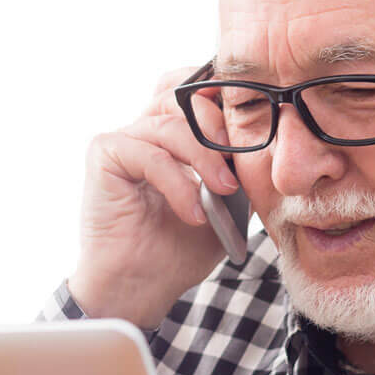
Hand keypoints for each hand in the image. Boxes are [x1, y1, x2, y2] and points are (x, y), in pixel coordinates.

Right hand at [68, 66, 245, 328]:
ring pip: (172, 125)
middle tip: (243, 158)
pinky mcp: (104, 155)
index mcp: (171, 133)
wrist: (142, 285)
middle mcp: (144, 128)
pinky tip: (192, 213)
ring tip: (224, 191)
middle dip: (219, 124)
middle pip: (184, 96)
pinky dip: (177, 184)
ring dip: (205, 158)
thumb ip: (239, 168)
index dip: (224, 96)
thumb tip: (271, 139)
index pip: (196, 89)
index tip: (257, 118)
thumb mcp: (227, 204)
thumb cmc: (180, 248)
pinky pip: (149, 155)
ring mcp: (123, 138)